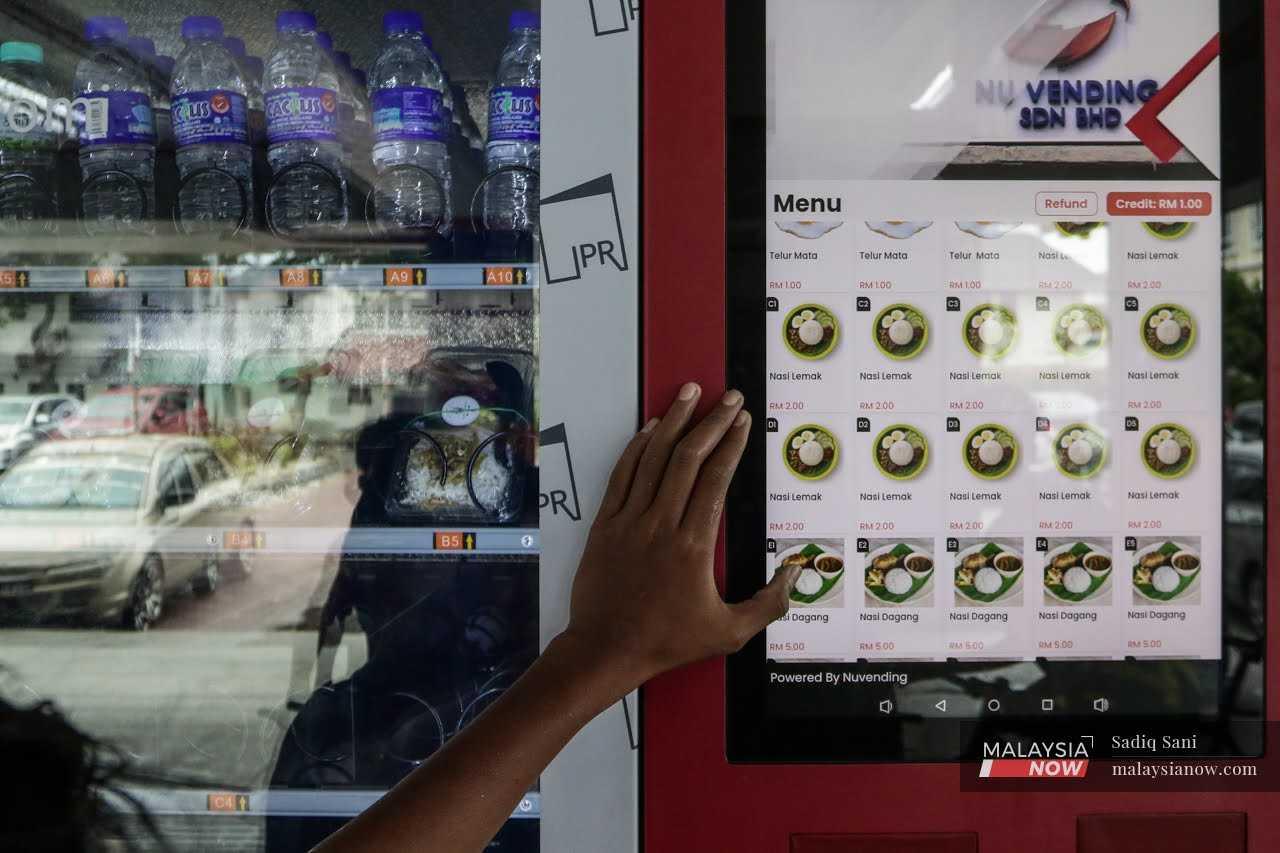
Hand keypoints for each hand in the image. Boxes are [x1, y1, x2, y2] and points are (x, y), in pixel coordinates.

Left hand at [560, 383, 799, 692]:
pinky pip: (623, 474)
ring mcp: (629, 520)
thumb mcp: (729, 633)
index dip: (732, 444)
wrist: (606, 648)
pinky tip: (651, 427)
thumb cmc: (667, 642)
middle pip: (688, 458)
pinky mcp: (605, 523)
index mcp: (694, 545)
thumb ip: (768, 604)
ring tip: (691, 392)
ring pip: (654, 457)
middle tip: (729, 397)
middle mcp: (661, 524)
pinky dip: (637, 446)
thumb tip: (795, 574)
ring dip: (674, 420)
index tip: (744, 421)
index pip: (716, 479)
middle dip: (712, 421)